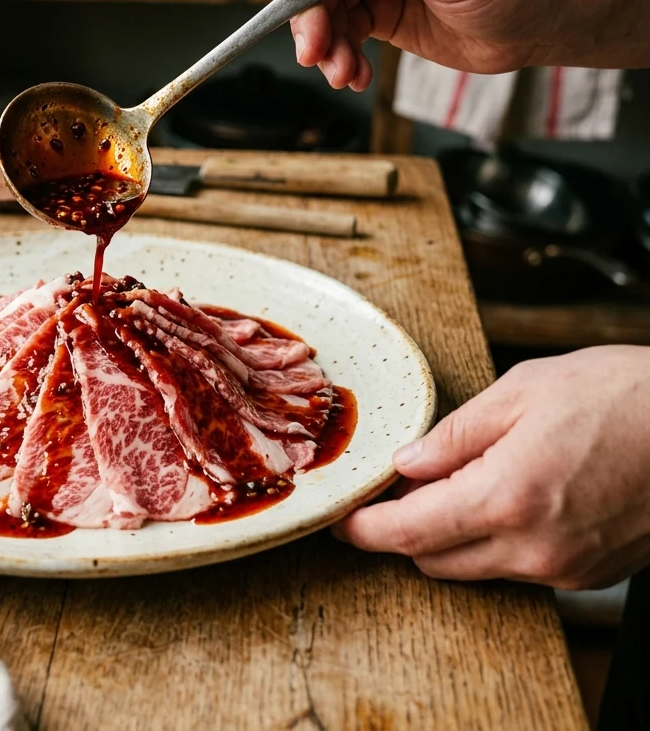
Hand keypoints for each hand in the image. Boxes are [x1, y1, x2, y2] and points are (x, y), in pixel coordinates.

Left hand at [334, 346, 649, 588]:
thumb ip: (454, 435)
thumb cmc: (625, 397)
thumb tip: (407, 464)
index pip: (408, 533)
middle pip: (433, 559)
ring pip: (475, 567)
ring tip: (461, 480)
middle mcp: (533, 548)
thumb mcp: (523, 391)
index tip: (342, 521)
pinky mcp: (590, 573)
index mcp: (506, 498)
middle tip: (400, 486)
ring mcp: (565, 569)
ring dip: (450, 535)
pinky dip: (495, 540)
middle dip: (404, 528)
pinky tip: (508, 495)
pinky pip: (517, 567)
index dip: (364, 530)